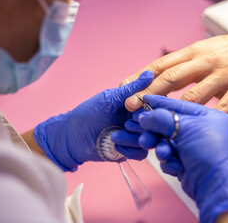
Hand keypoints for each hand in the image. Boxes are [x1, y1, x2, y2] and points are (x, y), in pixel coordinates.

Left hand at [33, 71, 153, 171]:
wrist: (72, 136)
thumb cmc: (89, 113)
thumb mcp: (110, 98)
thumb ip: (131, 89)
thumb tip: (150, 73)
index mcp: (137, 106)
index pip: (155, 107)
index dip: (152, 109)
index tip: (140, 110)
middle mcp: (139, 121)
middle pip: (155, 125)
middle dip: (143, 126)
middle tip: (127, 124)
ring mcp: (135, 137)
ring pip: (149, 140)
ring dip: (133, 139)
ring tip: (115, 135)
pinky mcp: (130, 151)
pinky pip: (140, 154)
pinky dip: (130, 150)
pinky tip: (116, 145)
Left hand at [122, 26, 227, 113]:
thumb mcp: (206, 49)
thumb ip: (185, 63)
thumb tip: (161, 76)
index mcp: (195, 52)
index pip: (161, 64)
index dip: (140, 76)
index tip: (124, 87)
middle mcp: (206, 62)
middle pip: (171, 77)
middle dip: (148, 92)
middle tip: (131, 106)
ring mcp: (223, 75)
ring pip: (194, 94)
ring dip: (174, 108)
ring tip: (158, 121)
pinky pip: (223, 107)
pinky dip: (209, 118)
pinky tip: (197, 129)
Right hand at [136, 95, 227, 222]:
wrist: (218, 187)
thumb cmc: (210, 152)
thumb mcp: (186, 128)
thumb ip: (161, 119)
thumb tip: (144, 116)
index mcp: (209, 117)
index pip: (179, 105)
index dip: (160, 103)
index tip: (142, 101)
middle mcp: (203, 131)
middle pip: (171, 125)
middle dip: (157, 132)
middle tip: (144, 136)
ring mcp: (196, 149)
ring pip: (168, 143)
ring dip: (163, 149)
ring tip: (164, 154)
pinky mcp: (188, 164)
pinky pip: (171, 157)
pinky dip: (170, 161)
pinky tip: (176, 166)